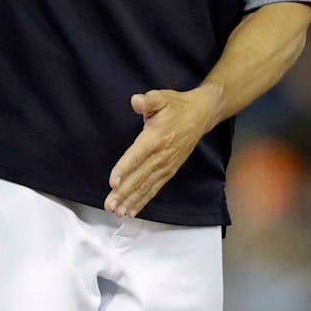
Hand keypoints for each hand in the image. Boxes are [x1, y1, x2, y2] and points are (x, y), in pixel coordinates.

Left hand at [105, 87, 219, 218]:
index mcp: (156, 138)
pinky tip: (132, 211)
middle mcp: (160, 156)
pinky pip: (154, 189)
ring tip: (117, 212)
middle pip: (139, 177)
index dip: (124, 168)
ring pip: (145, 187)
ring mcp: (165, 166)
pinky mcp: (169, 171)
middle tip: (109, 205)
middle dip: (123, 193)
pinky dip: (143, 201)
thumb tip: (136, 101)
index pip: (137, 155)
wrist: (200, 116)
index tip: (113, 181)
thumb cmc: (177, 106)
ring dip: (131, 201)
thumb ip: (148, 100)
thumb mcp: (162, 98)